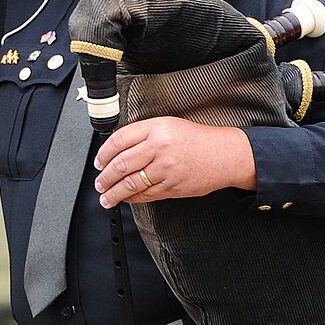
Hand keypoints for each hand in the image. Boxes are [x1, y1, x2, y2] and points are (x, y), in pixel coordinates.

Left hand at [93, 118, 256, 207]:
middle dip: (105, 177)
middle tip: (99, 183)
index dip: (103, 154)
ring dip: (114, 193)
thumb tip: (117, 151)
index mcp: (156, 129)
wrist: (225, 155)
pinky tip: (126, 199)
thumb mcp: (169, 125)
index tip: (99, 162)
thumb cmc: (199, 140)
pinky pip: (146, 194)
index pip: (119, 141)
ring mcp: (166, 169)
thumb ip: (144, 135)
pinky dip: (132, 198)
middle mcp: (160, 148)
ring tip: (106, 197)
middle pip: (121, 164)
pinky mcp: (173, 186)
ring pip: (131, 184)